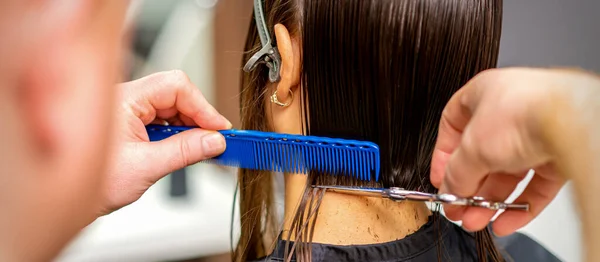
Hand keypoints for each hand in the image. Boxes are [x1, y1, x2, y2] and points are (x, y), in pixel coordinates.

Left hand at [102, 70, 231, 213]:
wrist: (65, 201)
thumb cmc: (91, 183)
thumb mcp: (146, 167)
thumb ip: (185, 151)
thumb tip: (214, 141)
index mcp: (124, 99)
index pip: (175, 87)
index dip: (202, 106)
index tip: (219, 128)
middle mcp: (125, 99)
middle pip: (175, 94)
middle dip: (197, 117)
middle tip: (215, 140)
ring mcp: (128, 110)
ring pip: (171, 107)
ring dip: (188, 126)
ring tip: (199, 148)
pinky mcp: (131, 123)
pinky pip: (162, 119)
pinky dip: (177, 133)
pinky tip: (184, 148)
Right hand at [429, 68, 599, 235]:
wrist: (570, 122)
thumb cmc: (521, 113)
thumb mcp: (471, 149)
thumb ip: (455, 173)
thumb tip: (450, 191)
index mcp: (483, 95)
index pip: (453, 125)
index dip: (443, 154)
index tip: (440, 179)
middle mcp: (510, 112)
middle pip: (481, 155)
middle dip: (468, 188)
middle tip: (458, 208)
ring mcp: (535, 133)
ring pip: (508, 174)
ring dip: (489, 201)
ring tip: (476, 221)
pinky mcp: (558, 155)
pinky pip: (534, 185)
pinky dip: (518, 206)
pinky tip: (504, 222)